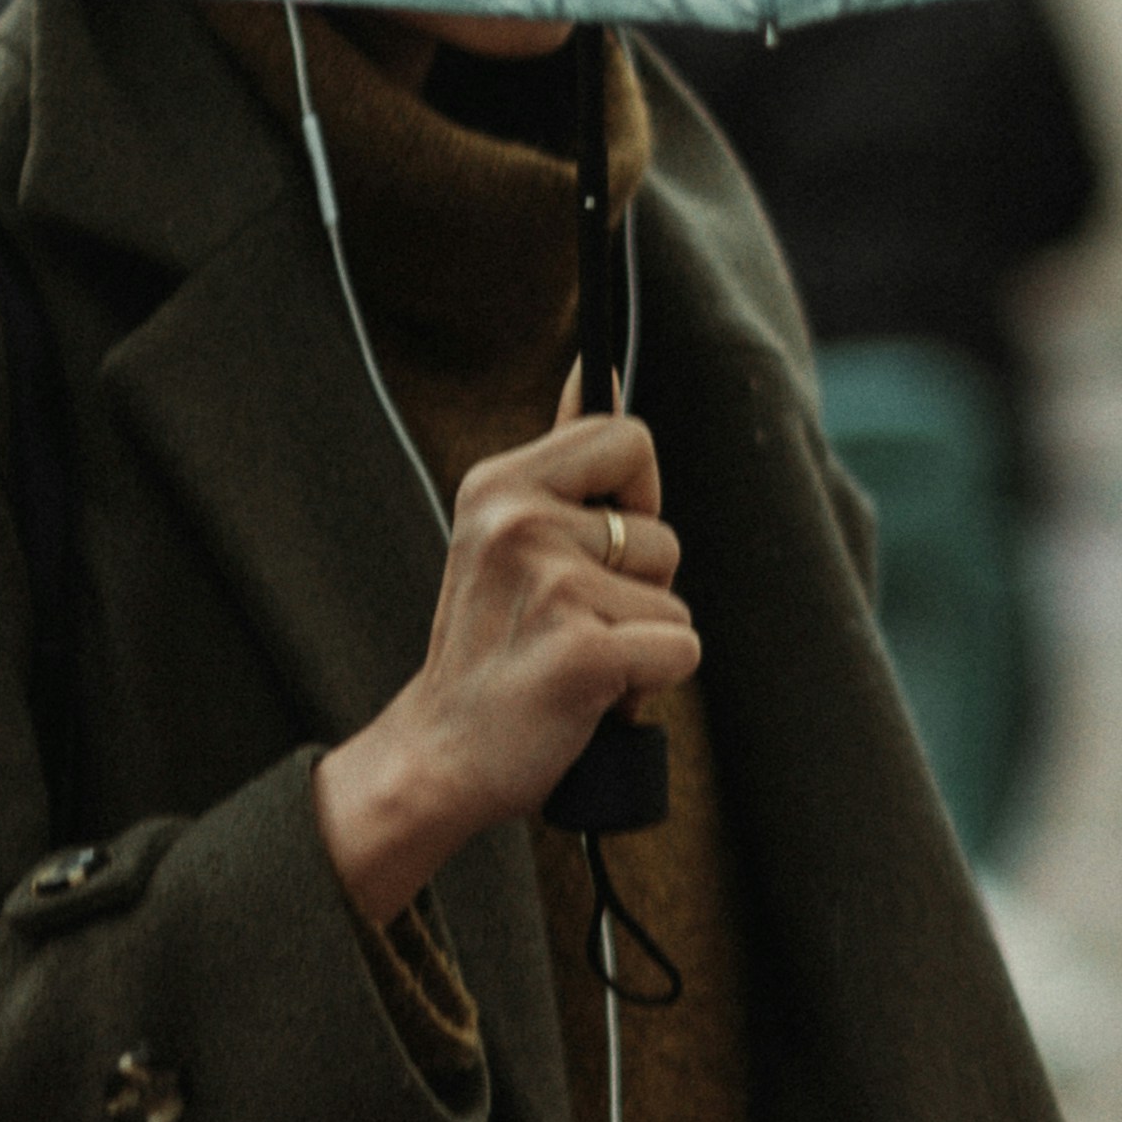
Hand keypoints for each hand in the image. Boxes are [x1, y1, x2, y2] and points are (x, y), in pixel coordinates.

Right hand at [314, 390, 697, 929]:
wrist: (440, 754)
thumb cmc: (488, 646)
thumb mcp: (502, 531)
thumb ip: (561, 455)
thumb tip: (596, 367)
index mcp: (498, 482)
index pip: (628, 437)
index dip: (634, 498)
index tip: (595, 547)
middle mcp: (519, 522)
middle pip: (662, 533)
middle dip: (639, 587)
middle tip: (568, 624)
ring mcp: (552, 586)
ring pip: (673, 599)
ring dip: (640, 641)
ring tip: (572, 659)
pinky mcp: (586, 651)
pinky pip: (680, 651)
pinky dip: (650, 686)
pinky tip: (588, 696)